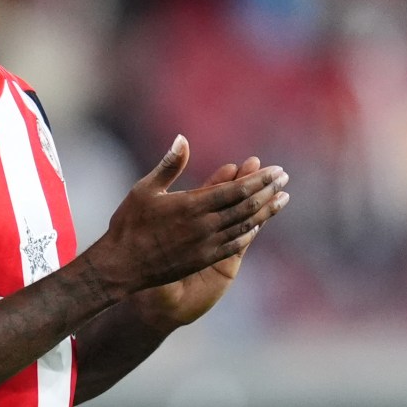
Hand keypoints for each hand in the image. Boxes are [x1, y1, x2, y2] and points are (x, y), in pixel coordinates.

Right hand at [87, 135, 288, 300]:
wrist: (122, 267)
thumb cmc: (129, 225)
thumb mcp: (145, 190)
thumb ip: (169, 166)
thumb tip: (182, 139)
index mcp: (191, 206)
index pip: (234, 190)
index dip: (258, 180)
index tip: (275, 170)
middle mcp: (203, 226)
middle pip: (245, 207)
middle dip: (267, 191)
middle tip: (285, 179)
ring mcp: (205, 245)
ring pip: (244, 226)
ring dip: (265, 212)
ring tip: (282, 200)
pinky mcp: (202, 260)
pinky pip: (233, 245)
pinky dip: (248, 233)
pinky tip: (257, 226)